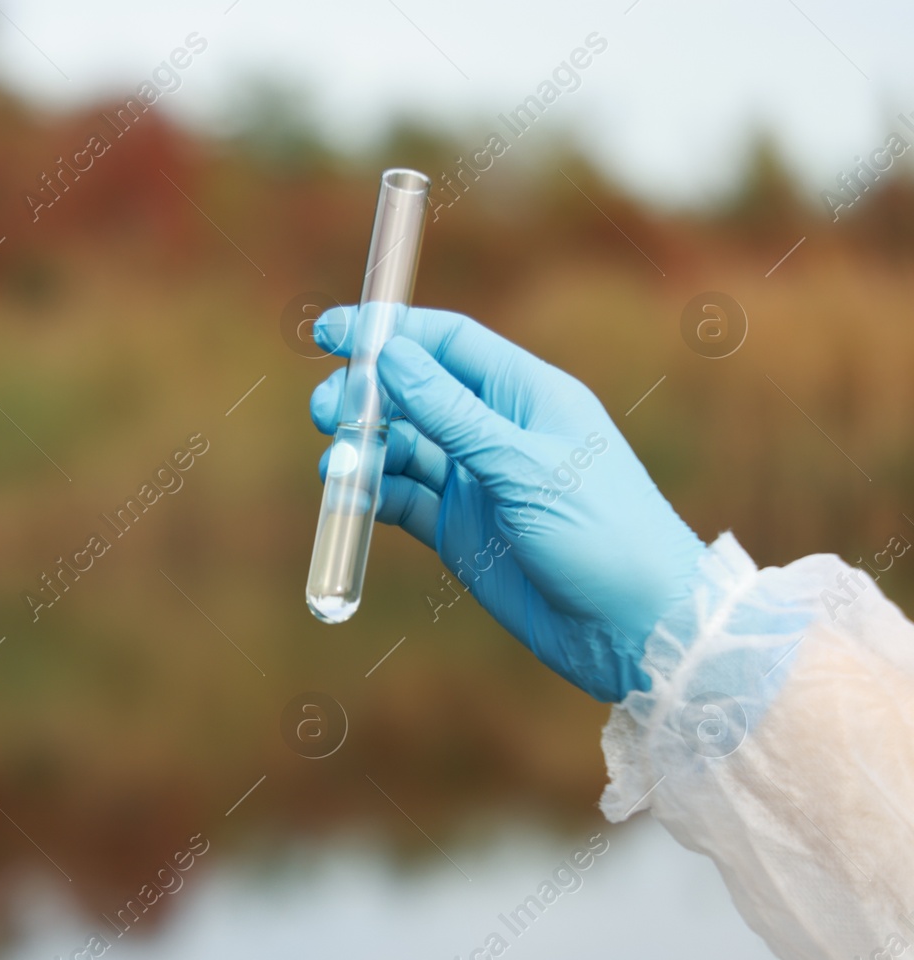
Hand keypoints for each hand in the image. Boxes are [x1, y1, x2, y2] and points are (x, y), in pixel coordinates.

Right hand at [310, 306, 706, 701]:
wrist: (634, 627)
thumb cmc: (603, 532)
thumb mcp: (522, 466)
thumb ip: (452, 413)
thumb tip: (393, 354)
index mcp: (526, 394)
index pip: (446, 342)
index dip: (388, 331)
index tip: (332, 334)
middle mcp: (495, 429)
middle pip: (412, 390)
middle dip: (363, 395)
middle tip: (325, 412)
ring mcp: (474, 480)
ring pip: (399, 445)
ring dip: (361, 447)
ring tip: (336, 463)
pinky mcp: (457, 528)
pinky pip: (400, 497)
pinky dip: (370, 493)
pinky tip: (347, 495)